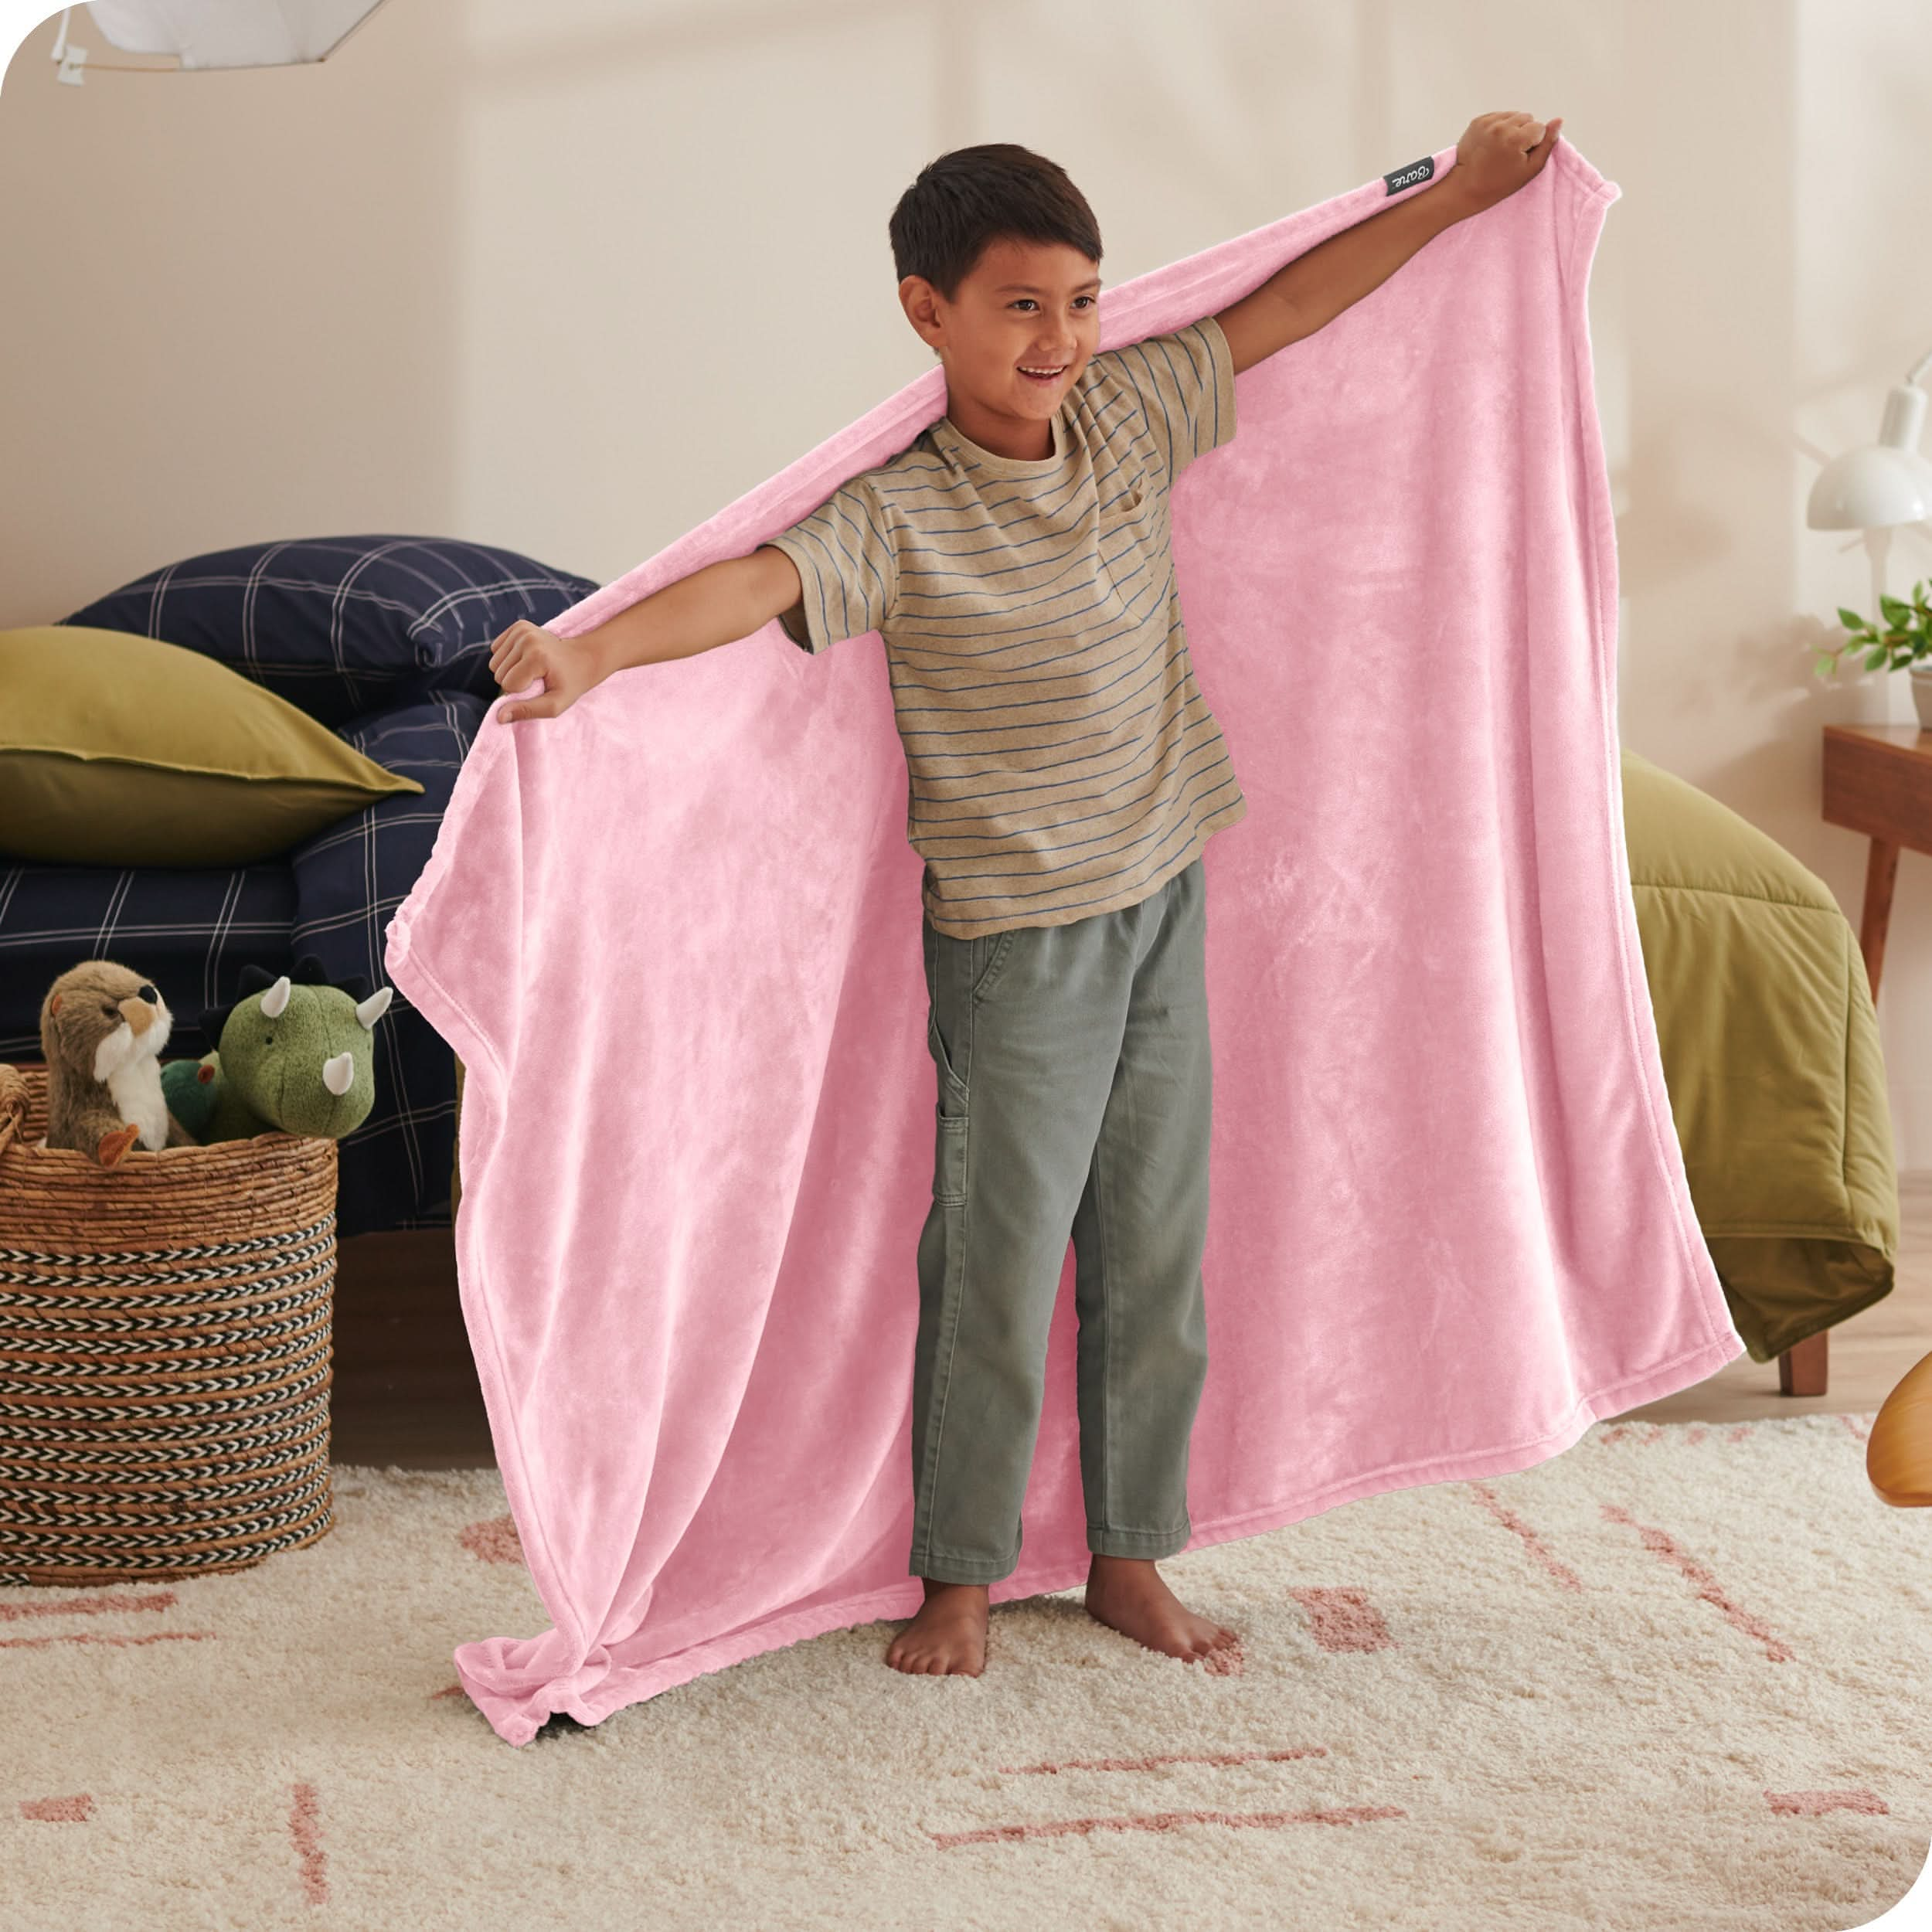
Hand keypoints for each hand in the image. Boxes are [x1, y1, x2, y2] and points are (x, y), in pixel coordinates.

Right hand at [487, 619, 604, 724]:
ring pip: (494, 663)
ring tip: (533, 669)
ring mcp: (522, 629)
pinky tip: (526, 658)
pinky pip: (495, 649)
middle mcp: (527, 638)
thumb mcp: (554, 705)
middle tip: (537, 678)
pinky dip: (507, 658)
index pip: (508, 685)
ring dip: (510, 671)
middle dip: (514, 682)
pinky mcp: (518, 626)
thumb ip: (528, 711)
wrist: (583, 658)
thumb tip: (499, 717)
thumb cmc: (570, 684)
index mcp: (537, 656)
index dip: (522, 692)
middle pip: (499, 674)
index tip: (540, 686)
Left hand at [1450, 111, 1562, 211]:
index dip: (1533, 143)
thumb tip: (1558, 120)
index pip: (1539, 128)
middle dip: (1523, 133)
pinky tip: (1492, 143)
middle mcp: (1501, 126)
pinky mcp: (1477, 121)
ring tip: (1501, 148)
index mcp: (1515, 138)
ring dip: (1512, 128)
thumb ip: (1547, 145)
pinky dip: (1499, 127)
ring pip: (1513, 115)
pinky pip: (1498, 116)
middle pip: (1527, 118)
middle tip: (1510, 153)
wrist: (1464, 187)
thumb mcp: (1529, 170)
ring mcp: (1487, 122)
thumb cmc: (1499, 184)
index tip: (1520, 157)